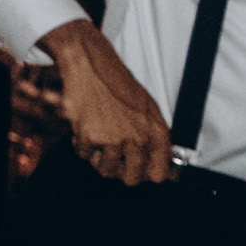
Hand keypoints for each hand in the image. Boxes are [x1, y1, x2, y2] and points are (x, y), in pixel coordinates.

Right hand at [47, 21, 175, 185]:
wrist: (91, 66)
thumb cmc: (117, 83)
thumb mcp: (147, 108)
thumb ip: (154, 138)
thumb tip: (163, 166)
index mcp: (156, 131)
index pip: (159, 174)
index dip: (146, 174)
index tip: (139, 171)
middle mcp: (138, 138)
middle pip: (131, 179)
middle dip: (120, 171)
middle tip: (114, 157)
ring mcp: (115, 139)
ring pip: (106, 171)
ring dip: (98, 158)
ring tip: (98, 138)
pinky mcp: (91, 137)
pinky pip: (84, 156)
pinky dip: (81, 144)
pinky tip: (85, 127)